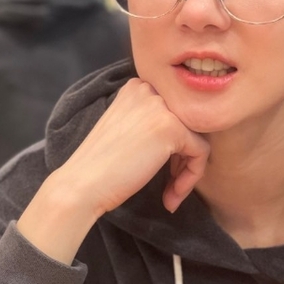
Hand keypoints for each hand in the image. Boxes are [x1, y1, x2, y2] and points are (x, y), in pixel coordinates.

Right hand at [59, 78, 210, 216]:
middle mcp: (149, 89)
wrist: (82, 185)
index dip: (173, 146)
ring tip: (171, 194)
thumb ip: (152, 122)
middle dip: (182, 159)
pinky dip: (190, 179)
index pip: (174, 113)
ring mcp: (161, 107)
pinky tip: (170, 197)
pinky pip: (201, 153)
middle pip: (189, 124)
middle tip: (169, 185)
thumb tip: (192, 135)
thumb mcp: (126, 129)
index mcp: (136, 86)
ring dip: (188, 172)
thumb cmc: (100, 166)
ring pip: (198, 138)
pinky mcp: (172, 128)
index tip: (164, 171)